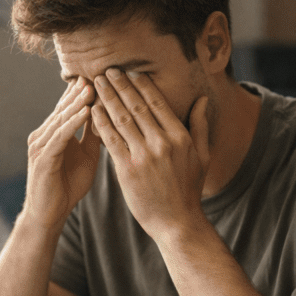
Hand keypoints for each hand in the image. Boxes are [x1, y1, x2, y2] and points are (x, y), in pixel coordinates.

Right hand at [23, 77, 101, 228]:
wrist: (49, 215)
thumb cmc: (67, 188)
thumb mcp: (87, 157)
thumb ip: (93, 137)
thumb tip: (109, 117)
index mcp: (54, 134)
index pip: (69, 108)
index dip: (84, 92)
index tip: (104, 76)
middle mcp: (44, 135)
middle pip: (64, 108)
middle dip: (81, 91)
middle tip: (98, 72)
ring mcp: (41, 145)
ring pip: (61, 118)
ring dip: (77, 102)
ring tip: (93, 86)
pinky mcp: (42, 158)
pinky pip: (60, 136)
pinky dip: (73, 122)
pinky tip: (86, 111)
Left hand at [91, 69, 209, 241]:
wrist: (178, 223)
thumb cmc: (189, 191)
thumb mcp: (202, 156)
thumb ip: (200, 126)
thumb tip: (202, 99)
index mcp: (180, 137)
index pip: (157, 103)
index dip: (141, 85)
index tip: (129, 72)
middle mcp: (162, 143)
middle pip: (137, 106)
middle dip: (120, 86)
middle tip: (107, 71)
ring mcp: (144, 156)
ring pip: (122, 119)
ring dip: (107, 99)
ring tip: (97, 84)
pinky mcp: (128, 170)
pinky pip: (111, 140)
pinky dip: (101, 123)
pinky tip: (92, 110)